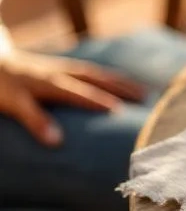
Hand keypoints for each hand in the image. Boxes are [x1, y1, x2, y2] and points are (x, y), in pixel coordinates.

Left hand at [0, 51, 145, 145]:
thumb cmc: (2, 86)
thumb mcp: (14, 104)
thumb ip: (35, 121)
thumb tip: (57, 142)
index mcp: (52, 83)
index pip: (81, 93)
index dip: (99, 101)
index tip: (120, 112)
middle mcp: (63, 73)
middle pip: (98, 79)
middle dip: (122, 88)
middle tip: (146, 97)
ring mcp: (65, 68)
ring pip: (99, 74)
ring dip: (122, 81)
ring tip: (143, 91)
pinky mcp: (64, 67)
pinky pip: (93, 72)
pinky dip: (110, 77)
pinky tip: (119, 83)